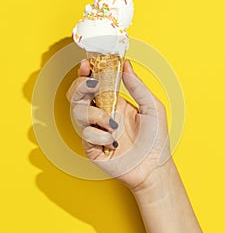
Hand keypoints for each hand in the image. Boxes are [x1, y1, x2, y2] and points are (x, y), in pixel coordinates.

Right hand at [66, 59, 171, 190]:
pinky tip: (113, 142)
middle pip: (77, 95)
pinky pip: (87, 135)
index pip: (93, 83)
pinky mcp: (92, 147)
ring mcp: (96, 130)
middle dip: (80, 86)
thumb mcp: (152, 107)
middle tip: (92, 85)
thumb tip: (127, 65)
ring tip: (113, 123)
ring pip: (78, 113)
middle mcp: (102, 114)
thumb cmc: (155, 139)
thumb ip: (138, 86)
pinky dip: (100, 136)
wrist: (154, 168)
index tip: (87, 64)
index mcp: (114, 102)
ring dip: (95, 114)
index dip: (86, 72)